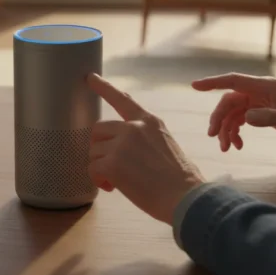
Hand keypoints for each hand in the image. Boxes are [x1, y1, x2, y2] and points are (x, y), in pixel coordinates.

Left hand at [86, 74, 203, 224]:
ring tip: (117, 181)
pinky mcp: (112, 162)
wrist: (185, 197)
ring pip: (94, 151)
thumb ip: (144, 139)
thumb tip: (124, 150)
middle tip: (111, 166)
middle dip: (100, 148)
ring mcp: (122, 143)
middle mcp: (134, 127)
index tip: (90, 77)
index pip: (122, 100)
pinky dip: (98, 180)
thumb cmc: (180, 180)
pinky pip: (92, 168)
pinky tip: (112, 187)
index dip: (104, 88)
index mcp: (149, 122)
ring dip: (100, 167)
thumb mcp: (166, 145)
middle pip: (99, 130)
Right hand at [191, 73, 275, 151]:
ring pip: (232, 113)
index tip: (194, 86)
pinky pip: (239, 120)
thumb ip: (268, 118)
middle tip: (214, 137)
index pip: (233, 81)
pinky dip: (235, 132)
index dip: (213, 83)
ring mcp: (256, 101)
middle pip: (228, 101)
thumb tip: (246, 118)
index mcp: (264, 87)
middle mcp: (257, 91)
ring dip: (226, 130)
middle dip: (219, 119)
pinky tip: (238, 144)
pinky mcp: (258, 111)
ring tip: (227, 148)